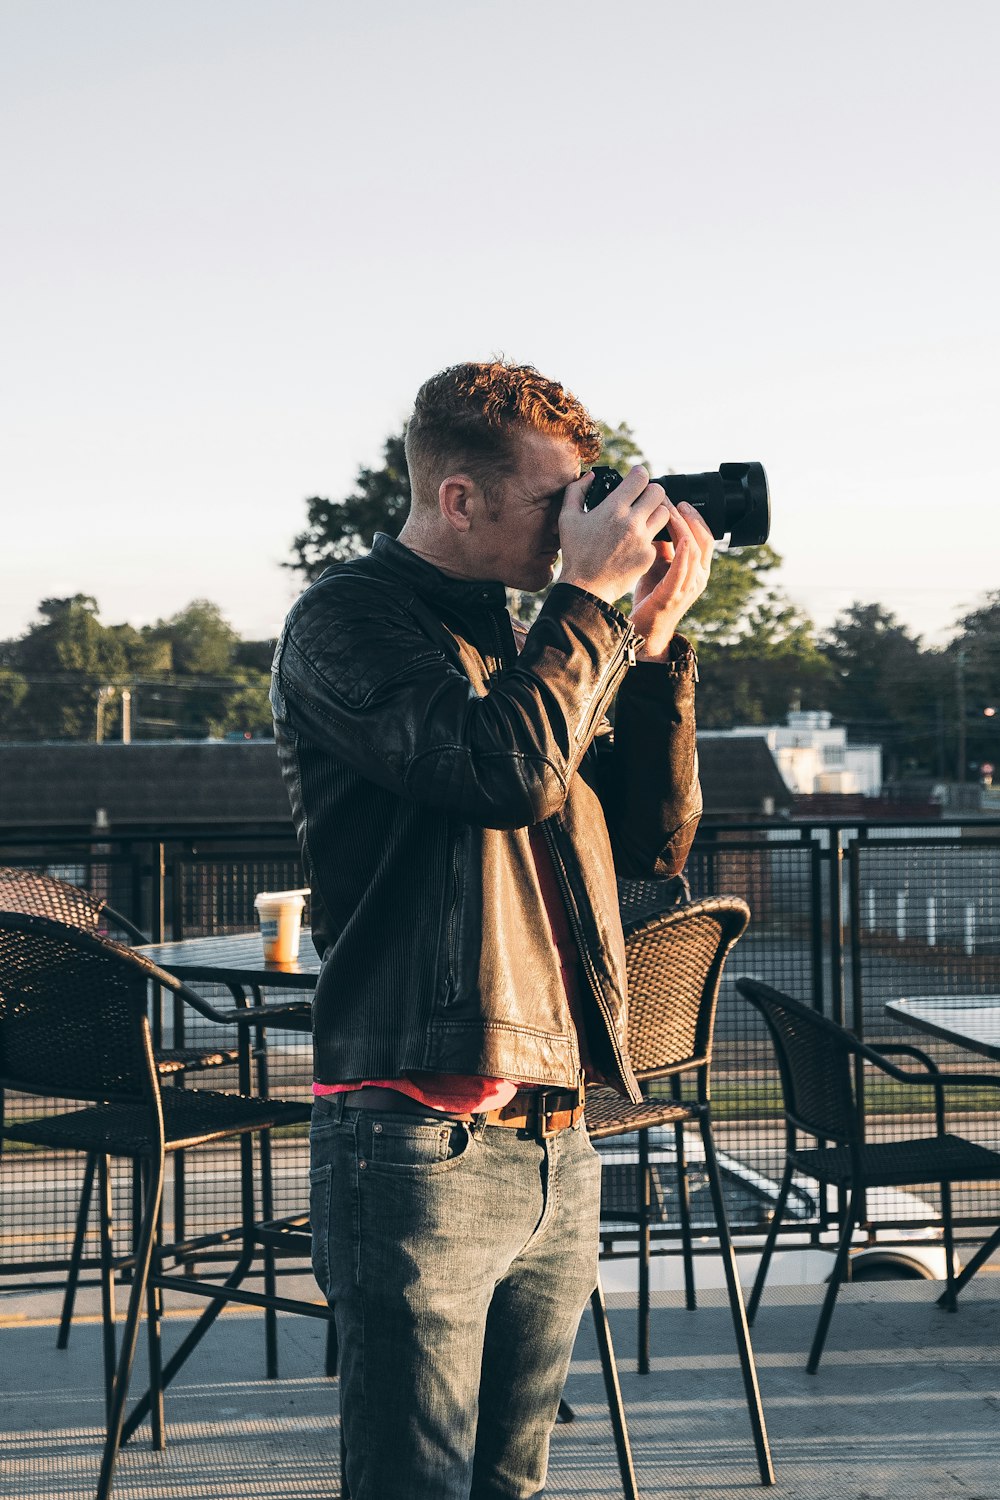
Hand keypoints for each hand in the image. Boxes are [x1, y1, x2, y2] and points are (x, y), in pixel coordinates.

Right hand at [558, 467, 671, 605]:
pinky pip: (656, 538)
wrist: (586, 587)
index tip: (635, 477)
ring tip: (642, 518)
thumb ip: (576, 490)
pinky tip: (634, 542)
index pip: (641, 477)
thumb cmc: (575, 552)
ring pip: (664, 514)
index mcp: (614, 508)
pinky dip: (648, 537)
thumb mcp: (567, 518)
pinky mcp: (649, 555)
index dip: (638, 474)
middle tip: (641, 498)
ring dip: (654, 512)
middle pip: (658, 492)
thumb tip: (590, 477)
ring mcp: (643, 540)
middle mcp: (632, 522)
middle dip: (650, 491)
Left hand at [630, 501, 713, 660]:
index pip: (705, 537)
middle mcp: (698, 577)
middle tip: (677, 502)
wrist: (645, 631)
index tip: (681, 502)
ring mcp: (688, 587)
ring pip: (695, 550)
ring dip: (683, 528)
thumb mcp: (658, 565)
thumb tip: (657, 520)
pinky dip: (683, 552)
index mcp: (697, 570)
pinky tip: (680, 538)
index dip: (696, 517)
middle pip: (704, 540)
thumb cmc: (652, 598)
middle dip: (692, 517)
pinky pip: (683, 570)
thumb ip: (662, 546)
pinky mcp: (673, 595)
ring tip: (672, 512)